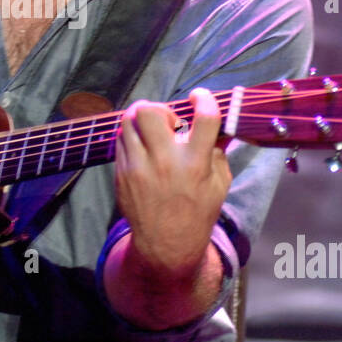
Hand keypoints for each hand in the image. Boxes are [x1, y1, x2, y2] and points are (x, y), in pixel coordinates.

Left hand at [113, 88, 230, 277]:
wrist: (166, 244)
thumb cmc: (198, 211)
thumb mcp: (219, 183)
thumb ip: (219, 151)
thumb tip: (220, 123)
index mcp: (195, 164)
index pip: (204, 118)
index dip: (204, 99)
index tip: (199, 97)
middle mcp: (164, 162)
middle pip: (150, 111)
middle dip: (160, 108)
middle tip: (168, 122)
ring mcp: (138, 167)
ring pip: (128, 121)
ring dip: (142, 120)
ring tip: (153, 133)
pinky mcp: (121, 173)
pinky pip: (120, 140)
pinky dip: (132, 137)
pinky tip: (143, 149)